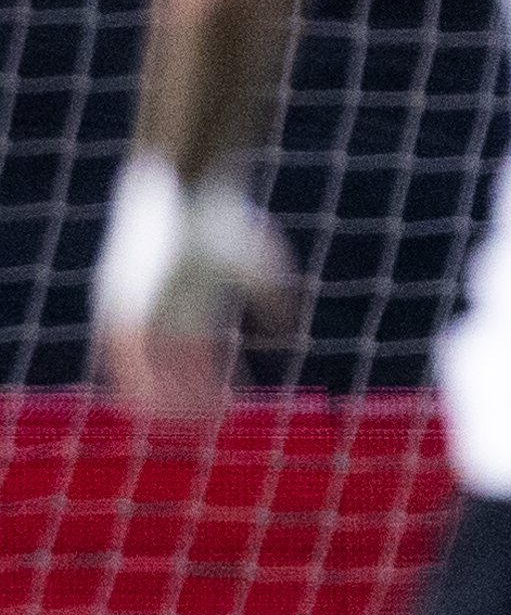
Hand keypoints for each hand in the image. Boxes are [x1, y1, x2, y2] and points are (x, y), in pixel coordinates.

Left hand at [92, 156, 295, 420]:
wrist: (176, 189)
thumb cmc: (220, 218)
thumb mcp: (258, 261)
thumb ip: (273, 296)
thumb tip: (288, 329)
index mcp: (192, 307)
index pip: (199, 362)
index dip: (217, 388)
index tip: (234, 407)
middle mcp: (160, 317)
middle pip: (172, 374)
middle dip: (193, 402)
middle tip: (215, 422)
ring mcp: (136, 314)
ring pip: (144, 376)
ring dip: (166, 404)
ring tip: (189, 425)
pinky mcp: (118, 310)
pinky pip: (124, 363)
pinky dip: (144, 388)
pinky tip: (162, 407)